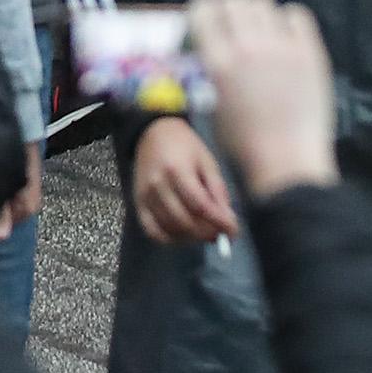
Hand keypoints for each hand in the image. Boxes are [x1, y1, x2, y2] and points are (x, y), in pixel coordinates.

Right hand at [131, 111, 238, 244]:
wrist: (153, 133)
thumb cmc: (185, 146)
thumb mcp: (207, 162)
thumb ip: (217, 192)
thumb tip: (228, 222)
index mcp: (177, 170)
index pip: (200, 206)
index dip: (219, 222)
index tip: (233, 231)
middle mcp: (157, 185)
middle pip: (185, 221)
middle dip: (207, 232)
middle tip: (220, 233)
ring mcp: (145, 196)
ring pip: (170, 229)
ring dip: (192, 237)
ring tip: (205, 232)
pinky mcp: (138, 203)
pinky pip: (152, 231)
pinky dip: (170, 239)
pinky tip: (184, 234)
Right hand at [183, 0, 337, 196]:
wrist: (287, 163)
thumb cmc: (243, 143)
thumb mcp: (211, 103)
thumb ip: (210, 68)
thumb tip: (213, 47)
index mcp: (218, 61)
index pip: (203, 8)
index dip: (202, 10)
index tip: (206, 19)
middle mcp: (247, 45)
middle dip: (227, 5)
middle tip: (232, 20)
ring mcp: (282, 46)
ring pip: (263, 2)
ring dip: (255, 10)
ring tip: (259, 27)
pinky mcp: (310, 52)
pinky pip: (297, 14)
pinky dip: (287, 19)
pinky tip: (285, 35)